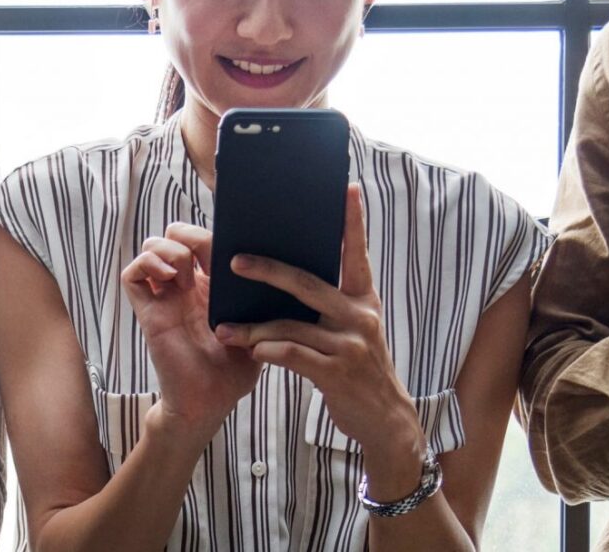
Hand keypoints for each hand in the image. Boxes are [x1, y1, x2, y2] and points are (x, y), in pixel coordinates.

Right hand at [120, 220, 261, 440]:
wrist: (210, 402)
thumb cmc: (235, 368)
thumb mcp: (259, 325)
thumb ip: (263, 298)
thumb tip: (281, 265)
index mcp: (211, 284)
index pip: (203, 238)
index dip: (212, 229)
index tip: (231, 236)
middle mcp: (185, 285)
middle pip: (174, 234)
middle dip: (189, 234)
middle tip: (207, 256)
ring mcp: (164, 297)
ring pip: (151, 246)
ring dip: (170, 250)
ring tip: (187, 272)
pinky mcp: (148, 311)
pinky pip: (132, 275)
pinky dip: (147, 265)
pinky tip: (171, 278)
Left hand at [215, 184, 426, 497]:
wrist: (384, 421)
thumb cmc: (359, 370)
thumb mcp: (355, 331)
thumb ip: (331, 305)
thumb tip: (289, 276)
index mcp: (364, 300)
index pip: (357, 254)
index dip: (353, 222)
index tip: (348, 188)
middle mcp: (360, 316)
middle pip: (307, 283)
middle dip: (267, 270)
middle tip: (234, 259)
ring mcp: (350, 344)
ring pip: (290, 325)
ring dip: (252, 328)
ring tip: (223, 328)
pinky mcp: (336, 372)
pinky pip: (292, 354)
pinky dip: (268, 351)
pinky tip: (250, 351)